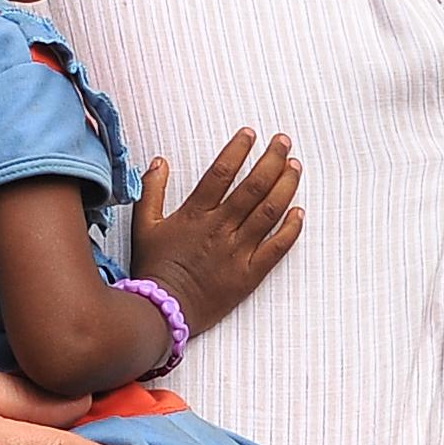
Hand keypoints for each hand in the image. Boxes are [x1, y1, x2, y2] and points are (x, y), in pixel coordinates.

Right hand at [135, 128, 303, 336]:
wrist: (163, 311)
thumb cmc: (154, 268)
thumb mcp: (144, 226)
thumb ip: (152, 191)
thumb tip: (160, 161)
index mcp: (195, 214)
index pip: (221, 172)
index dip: (238, 150)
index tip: (251, 133)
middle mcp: (220, 228)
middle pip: (252, 187)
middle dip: (271, 160)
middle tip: (284, 142)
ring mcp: (237, 251)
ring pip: (269, 212)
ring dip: (285, 186)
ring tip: (295, 167)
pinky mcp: (249, 274)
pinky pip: (276, 248)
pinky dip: (290, 229)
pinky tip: (299, 212)